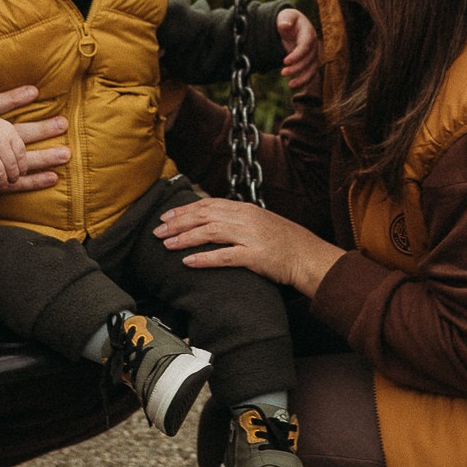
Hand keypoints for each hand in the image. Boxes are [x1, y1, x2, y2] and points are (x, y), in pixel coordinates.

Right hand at [0, 108, 32, 189]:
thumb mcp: (7, 130)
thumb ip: (17, 145)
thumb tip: (24, 169)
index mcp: (10, 134)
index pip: (21, 156)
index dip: (22, 168)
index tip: (21, 173)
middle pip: (11, 166)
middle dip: (13, 177)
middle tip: (12, 180)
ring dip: (2, 182)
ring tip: (2, 183)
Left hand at [152, 194, 340, 300]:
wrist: (309, 257)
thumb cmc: (285, 243)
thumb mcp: (260, 224)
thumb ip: (238, 220)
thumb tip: (212, 222)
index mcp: (245, 209)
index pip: (208, 204)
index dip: (184, 209)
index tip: (165, 216)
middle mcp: (246, 218)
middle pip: (204, 215)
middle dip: (177, 222)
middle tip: (157, 231)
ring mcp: (250, 236)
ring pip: (210, 232)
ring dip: (185, 238)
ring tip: (166, 245)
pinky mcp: (255, 256)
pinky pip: (225, 256)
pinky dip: (204, 258)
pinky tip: (188, 262)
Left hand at [277, 7, 321, 94]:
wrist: (292, 25)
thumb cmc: (288, 20)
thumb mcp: (286, 16)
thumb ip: (286, 20)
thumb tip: (284, 25)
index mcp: (309, 33)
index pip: (306, 46)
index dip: (297, 55)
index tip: (285, 61)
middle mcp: (314, 45)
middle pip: (309, 59)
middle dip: (297, 68)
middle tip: (283, 73)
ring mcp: (313, 54)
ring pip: (312, 69)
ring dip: (303, 78)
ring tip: (290, 85)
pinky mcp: (310, 61)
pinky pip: (311, 73)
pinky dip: (304, 81)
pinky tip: (294, 86)